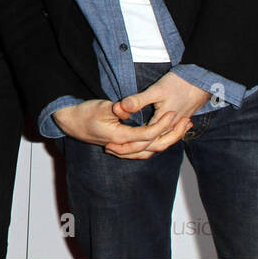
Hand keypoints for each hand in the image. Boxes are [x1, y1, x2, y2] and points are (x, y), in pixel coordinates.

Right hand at [52, 98, 178, 158]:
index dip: (163, 124)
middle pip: (155, 146)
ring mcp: (122, 150)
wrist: (71, 122)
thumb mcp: (102, 106)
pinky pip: (144, 152)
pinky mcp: (122, 149)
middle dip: (173, 135)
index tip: (173, 113)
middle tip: (186, 122)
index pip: (148, 134)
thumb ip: (118, 109)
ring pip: (151, 152)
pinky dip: (156, 147)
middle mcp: (123, 147)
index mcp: (120, 137)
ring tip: (180, 129)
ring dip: (167, 142)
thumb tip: (128, 107)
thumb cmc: (85, 113)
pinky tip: (163, 137)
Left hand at [107, 71, 207, 157]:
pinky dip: (155, 139)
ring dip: (144, 146)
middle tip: (113, 149)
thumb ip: (138, 101)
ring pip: (161, 142)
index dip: (127, 144)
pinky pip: (167, 135)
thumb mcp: (156, 91)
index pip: (144, 139)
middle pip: (152, 145)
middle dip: (132, 149)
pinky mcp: (180, 120)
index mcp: (163, 123)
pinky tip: (146, 138)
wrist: (201, 81)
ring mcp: (177, 125)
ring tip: (125, 146)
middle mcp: (171, 128)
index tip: (110, 145)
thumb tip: (120, 109)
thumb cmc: (179, 84)